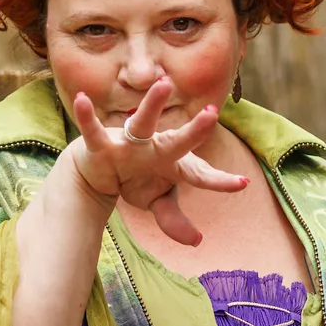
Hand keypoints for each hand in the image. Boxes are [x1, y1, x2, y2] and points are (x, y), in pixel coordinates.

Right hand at [66, 77, 248, 244]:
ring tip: (163, 83)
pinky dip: (86, 116)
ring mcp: (129, 145)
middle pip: (178, 141)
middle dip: (194, 130)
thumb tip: (198, 241)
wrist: (99, 173)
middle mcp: (155, 150)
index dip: (220, 181)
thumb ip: (174, 220)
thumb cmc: (136, 180)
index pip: (201, 175)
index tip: (243, 183)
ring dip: (152, 105)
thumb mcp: (157, 202)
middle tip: (212, 114)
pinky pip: (93, 130)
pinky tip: (82, 99)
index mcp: (174, 164)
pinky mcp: (102, 145)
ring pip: (142, 122)